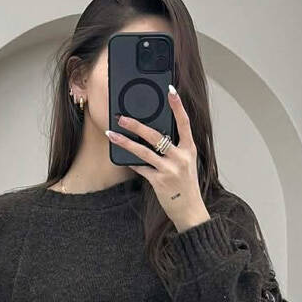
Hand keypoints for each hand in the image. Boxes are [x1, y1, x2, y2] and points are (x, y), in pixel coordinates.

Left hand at [105, 87, 209, 231]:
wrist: (190, 210)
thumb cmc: (186, 185)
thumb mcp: (186, 163)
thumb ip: (175, 149)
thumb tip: (154, 136)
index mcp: (189, 149)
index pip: (184, 123)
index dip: (178, 106)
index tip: (171, 91)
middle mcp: (180, 157)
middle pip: (156, 136)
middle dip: (136, 125)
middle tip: (121, 117)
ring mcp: (169, 169)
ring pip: (143, 151)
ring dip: (125, 142)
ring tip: (112, 134)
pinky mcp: (159, 181)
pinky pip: (141, 168)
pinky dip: (132, 163)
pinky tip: (123, 159)